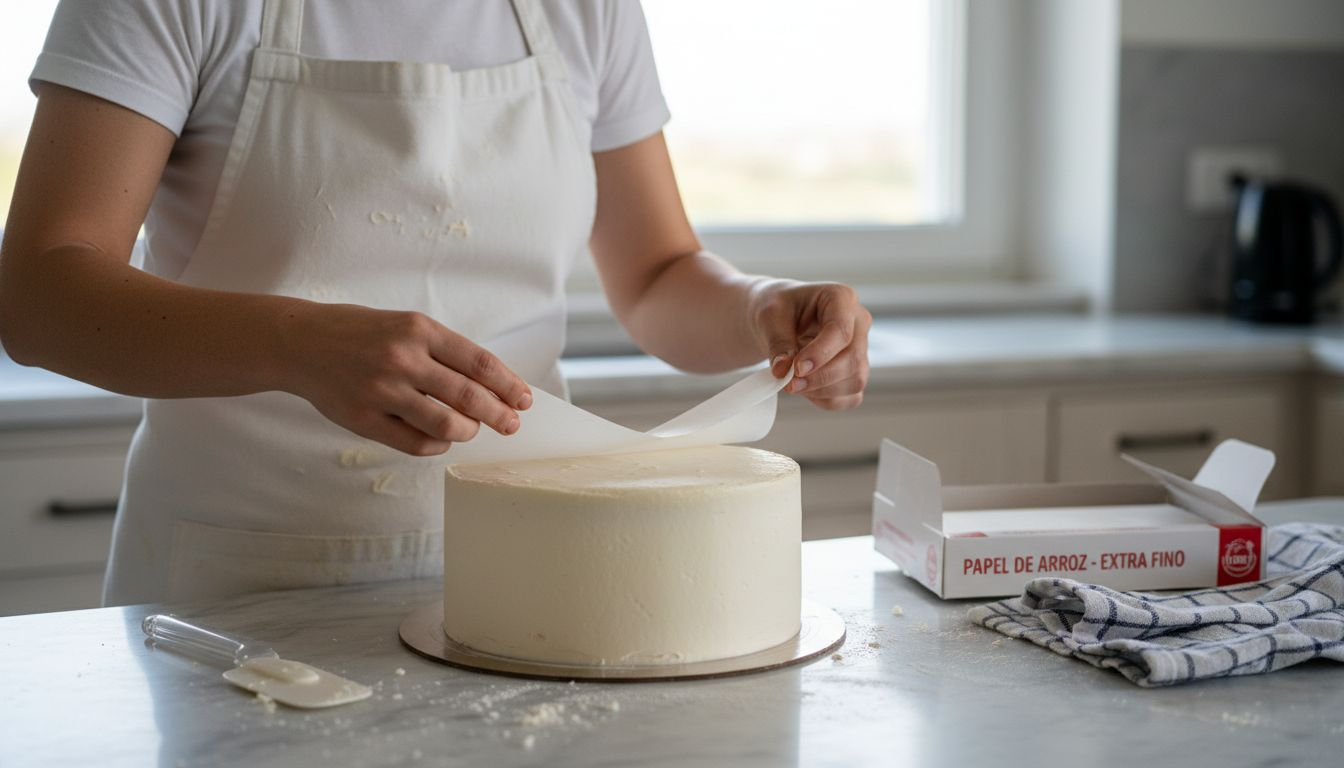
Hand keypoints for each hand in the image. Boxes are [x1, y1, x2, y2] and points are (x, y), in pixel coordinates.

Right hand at [282, 303, 532, 455]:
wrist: (299, 343)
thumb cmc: (359, 333)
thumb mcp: (404, 325)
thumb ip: (442, 352)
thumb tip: (489, 386)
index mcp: (418, 329)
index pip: (479, 362)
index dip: (508, 384)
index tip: (524, 399)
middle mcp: (402, 359)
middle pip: (468, 396)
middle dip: (499, 414)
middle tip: (511, 424)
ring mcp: (382, 390)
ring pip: (446, 423)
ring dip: (469, 431)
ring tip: (474, 429)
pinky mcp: (365, 419)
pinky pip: (415, 442)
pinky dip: (438, 443)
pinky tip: (443, 437)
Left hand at [750, 281, 870, 410]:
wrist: (779, 319)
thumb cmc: (778, 309)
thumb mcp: (769, 316)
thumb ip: (778, 342)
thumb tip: (783, 370)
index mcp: (841, 298)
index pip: (841, 331)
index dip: (820, 354)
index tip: (796, 369)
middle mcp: (858, 322)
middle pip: (853, 359)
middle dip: (819, 378)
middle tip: (789, 383)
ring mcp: (861, 348)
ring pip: (855, 381)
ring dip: (822, 391)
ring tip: (793, 383)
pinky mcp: (856, 371)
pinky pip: (851, 396)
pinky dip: (827, 400)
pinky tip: (806, 390)